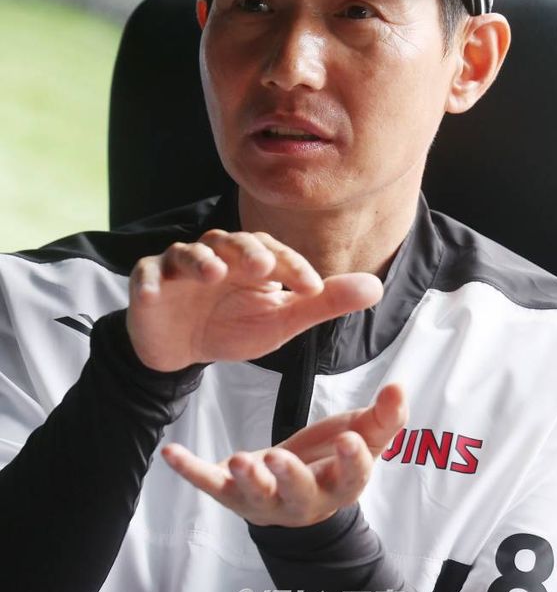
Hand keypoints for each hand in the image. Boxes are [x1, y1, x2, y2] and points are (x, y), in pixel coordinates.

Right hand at [126, 230, 382, 370]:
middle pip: (230, 241)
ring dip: (200, 260)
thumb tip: (376, 287)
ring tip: (214, 273)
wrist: (180, 350)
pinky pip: (145, 276)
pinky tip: (153, 293)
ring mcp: (179, 268)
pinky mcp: (148, 284)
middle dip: (247, 251)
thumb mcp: (281, 321)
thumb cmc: (233, 326)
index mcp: (251, 260)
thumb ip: (324, 303)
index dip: (294, 266)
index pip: (275, 252)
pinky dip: (147, 282)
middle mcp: (216, 255)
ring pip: (189, 252)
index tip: (313, 288)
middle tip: (263, 266)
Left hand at [162, 383, 407, 525]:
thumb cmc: (332, 458)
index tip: (349, 439)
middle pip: (299, 495)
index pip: (351, 477)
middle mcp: (302, 501)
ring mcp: (264, 502)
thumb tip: (400, 386)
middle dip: (289, 478)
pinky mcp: (232, 495)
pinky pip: (209, 484)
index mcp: (340, 485)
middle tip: (279, 460)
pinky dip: (190, 470)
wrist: (297, 488)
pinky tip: (171, 453)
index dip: (351, 462)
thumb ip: (384, 416)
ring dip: (246, 480)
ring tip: (238, 460)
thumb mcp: (362, 435)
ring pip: (255, 497)